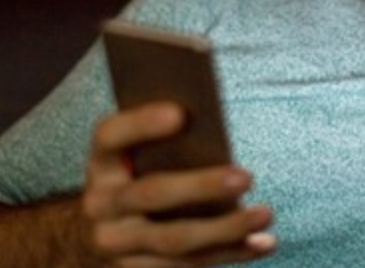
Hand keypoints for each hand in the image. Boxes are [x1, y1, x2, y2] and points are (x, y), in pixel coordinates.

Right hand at [80, 102, 275, 266]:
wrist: (100, 233)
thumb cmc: (134, 176)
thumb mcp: (133, 154)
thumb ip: (160, 139)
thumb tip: (209, 122)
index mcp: (101, 162)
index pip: (110, 136)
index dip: (141, 123)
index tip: (180, 113)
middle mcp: (101, 204)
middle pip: (151, 194)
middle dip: (201, 186)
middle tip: (246, 177)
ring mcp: (116, 244)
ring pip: (174, 239)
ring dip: (225, 229)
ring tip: (264, 214)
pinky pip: (189, 265)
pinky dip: (230, 252)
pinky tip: (262, 242)